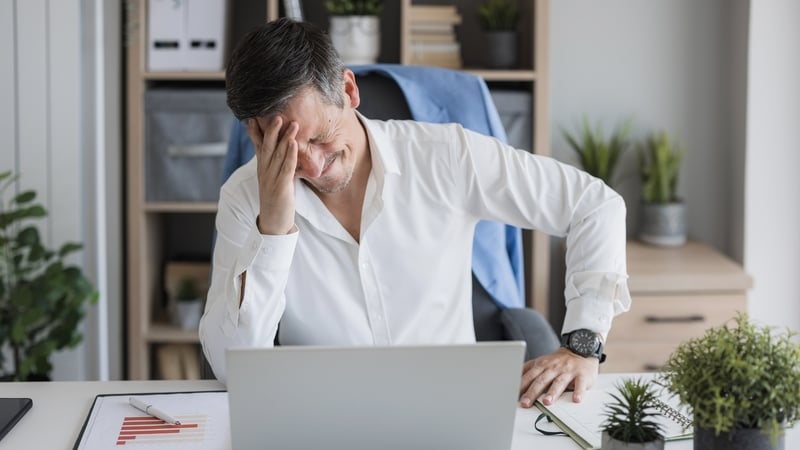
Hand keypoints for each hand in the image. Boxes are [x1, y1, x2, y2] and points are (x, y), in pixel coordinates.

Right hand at [246, 116, 298, 234]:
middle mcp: (264, 172)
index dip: (257, 132)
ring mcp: (272, 179)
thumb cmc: (276, 201)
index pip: (258, 147)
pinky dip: (290, 155)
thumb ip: (278, 166)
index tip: (254, 116)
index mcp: (262, 169)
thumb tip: (283, 152)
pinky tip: (293, 144)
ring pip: (278, 155)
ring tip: (291, 123)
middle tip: (276, 114)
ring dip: (284, 138)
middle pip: (267, 147)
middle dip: (271, 130)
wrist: (273, 224)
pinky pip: (286, 168)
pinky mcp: (281, 187)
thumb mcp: (275, 180)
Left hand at [517, 347, 598, 407]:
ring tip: (547, 402)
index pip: (529, 376)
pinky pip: (580, 384)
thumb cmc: (558, 360)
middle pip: (541, 380)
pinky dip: (578, 392)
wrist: (580, 349)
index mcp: (542, 365)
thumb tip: (512, 379)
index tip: (513, 395)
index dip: (521, 386)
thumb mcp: (541, 361)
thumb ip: (528, 369)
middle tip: (525, 403)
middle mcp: (554, 367)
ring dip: (552, 392)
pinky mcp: (582, 375)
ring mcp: (568, 371)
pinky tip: (576, 399)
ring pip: (559, 382)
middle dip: (532, 392)